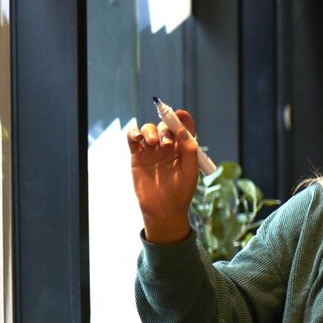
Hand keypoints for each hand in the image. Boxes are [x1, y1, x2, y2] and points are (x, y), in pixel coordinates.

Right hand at [127, 108, 200, 243]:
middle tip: (166, 143)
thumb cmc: (181, 192)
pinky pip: (133, 138)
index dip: (182, 119)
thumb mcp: (190, 171)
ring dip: (150, 131)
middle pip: (165, 126)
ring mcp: (152, 150)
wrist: (163, 209)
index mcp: (184, 149)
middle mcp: (168, 147)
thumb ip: (189, 150)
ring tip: (153, 143)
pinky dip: (134, 133)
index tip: (179, 113)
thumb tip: (183, 130)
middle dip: (165, 128)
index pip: (184, 128)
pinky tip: (137, 138)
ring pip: (149, 129)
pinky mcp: (137, 155)